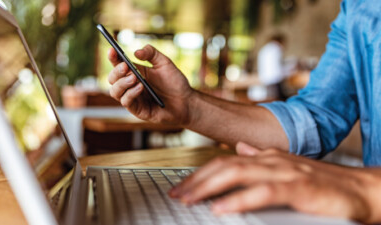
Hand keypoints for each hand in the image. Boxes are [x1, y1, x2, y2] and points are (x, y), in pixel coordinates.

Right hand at [108, 45, 193, 124]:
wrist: (186, 101)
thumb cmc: (175, 82)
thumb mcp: (164, 63)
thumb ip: (151, 53)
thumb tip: (136, 52)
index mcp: (134, 72)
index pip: (118, 64)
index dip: (113, 57)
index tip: (112, 49)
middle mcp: (130, 85)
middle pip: (112, 78)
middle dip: (116, 71)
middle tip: (125, 66)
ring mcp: (133, 98)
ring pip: (114, 91)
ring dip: (122, 83)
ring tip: (135, 78)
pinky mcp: (137, 110)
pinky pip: (126, 102)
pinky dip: (131, 94)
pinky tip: (141, 87)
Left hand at [169, 142, 380, 222]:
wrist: (359, 189)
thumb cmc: (322, 182)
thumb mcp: (285, 168)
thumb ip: (260, 158)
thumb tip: (239, 148)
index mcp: (267, 157)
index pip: (225, 163)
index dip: (200, 174)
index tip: (182, 187)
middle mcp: (271, 160)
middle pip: (224, 166)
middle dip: (196, 180)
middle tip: (176, 194)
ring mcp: (285, 172)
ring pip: (238, 173)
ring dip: (209, 187)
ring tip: (189, 199)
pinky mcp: (299, 187)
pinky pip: (263, 191)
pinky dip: (239, 199)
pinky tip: (221, 207)